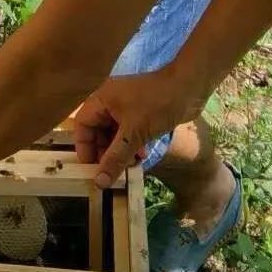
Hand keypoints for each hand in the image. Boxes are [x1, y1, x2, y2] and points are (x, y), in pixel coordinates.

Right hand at [74, 68, 204, 188]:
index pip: (82, 125)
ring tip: (131, 165)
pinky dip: (132, 145)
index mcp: (101, 99)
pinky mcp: (141, 113)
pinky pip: (129, 133)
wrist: (189, 88)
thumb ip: (115, 159)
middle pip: (97, 132)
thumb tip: (99, 183)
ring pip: (115, 134)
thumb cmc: (157, 105)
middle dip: (105, 152)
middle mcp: (110, 101)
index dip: (84, 147)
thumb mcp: (134, 134)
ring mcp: (126, 107)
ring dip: (120, 152)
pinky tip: (142, 156)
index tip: (91, 168)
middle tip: (112, 171)